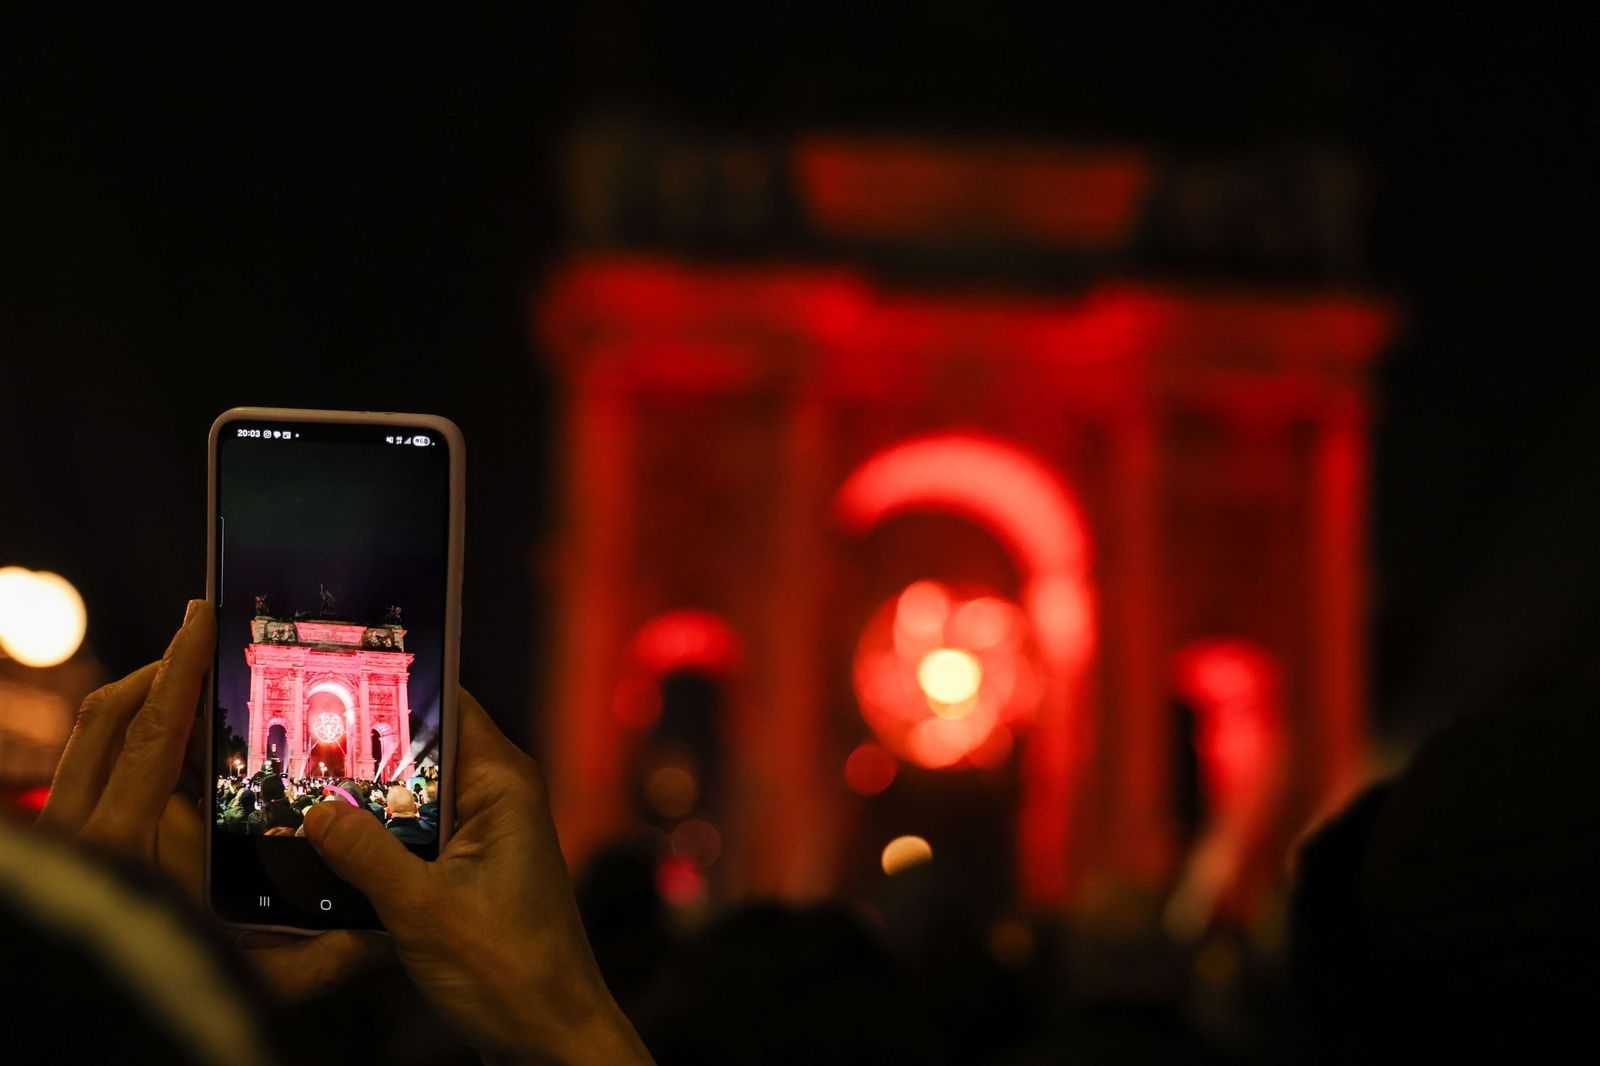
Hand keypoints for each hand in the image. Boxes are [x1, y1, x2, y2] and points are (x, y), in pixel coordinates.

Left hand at [38, 599, 387, 998]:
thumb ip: (312, 958)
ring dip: (140, 705)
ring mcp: (61, 833)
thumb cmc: (161, 996)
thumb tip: (385, 935)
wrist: (64, 1031)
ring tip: (187, 689)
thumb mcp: (243, 985)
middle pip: (110, 717)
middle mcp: (79, 829)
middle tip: (202, 641)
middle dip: (159, 672)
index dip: (179, 669)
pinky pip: (82, 771)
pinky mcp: (55, 846)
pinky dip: (121, 747)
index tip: (201, 618)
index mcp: (121, 848)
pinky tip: (162, 758)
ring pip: (90, 739)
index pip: (152, 733)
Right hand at [302, 689, 651, 1064]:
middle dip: (363, 747)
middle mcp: (498, 798)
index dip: (394, 685)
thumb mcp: (424, 910)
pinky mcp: (469, 871)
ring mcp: (485, 834)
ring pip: (412, 797)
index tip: (335, 673)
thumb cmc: (513, 973)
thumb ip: (365, 856)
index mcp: (503, 784)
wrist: (551, 1037)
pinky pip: (415, 837)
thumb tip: (313, 812)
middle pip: (421, 749)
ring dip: (364, 801)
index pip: (449, 704)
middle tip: (290, 738)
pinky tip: (325, 851)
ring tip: (293, 790)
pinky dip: (377, 841)